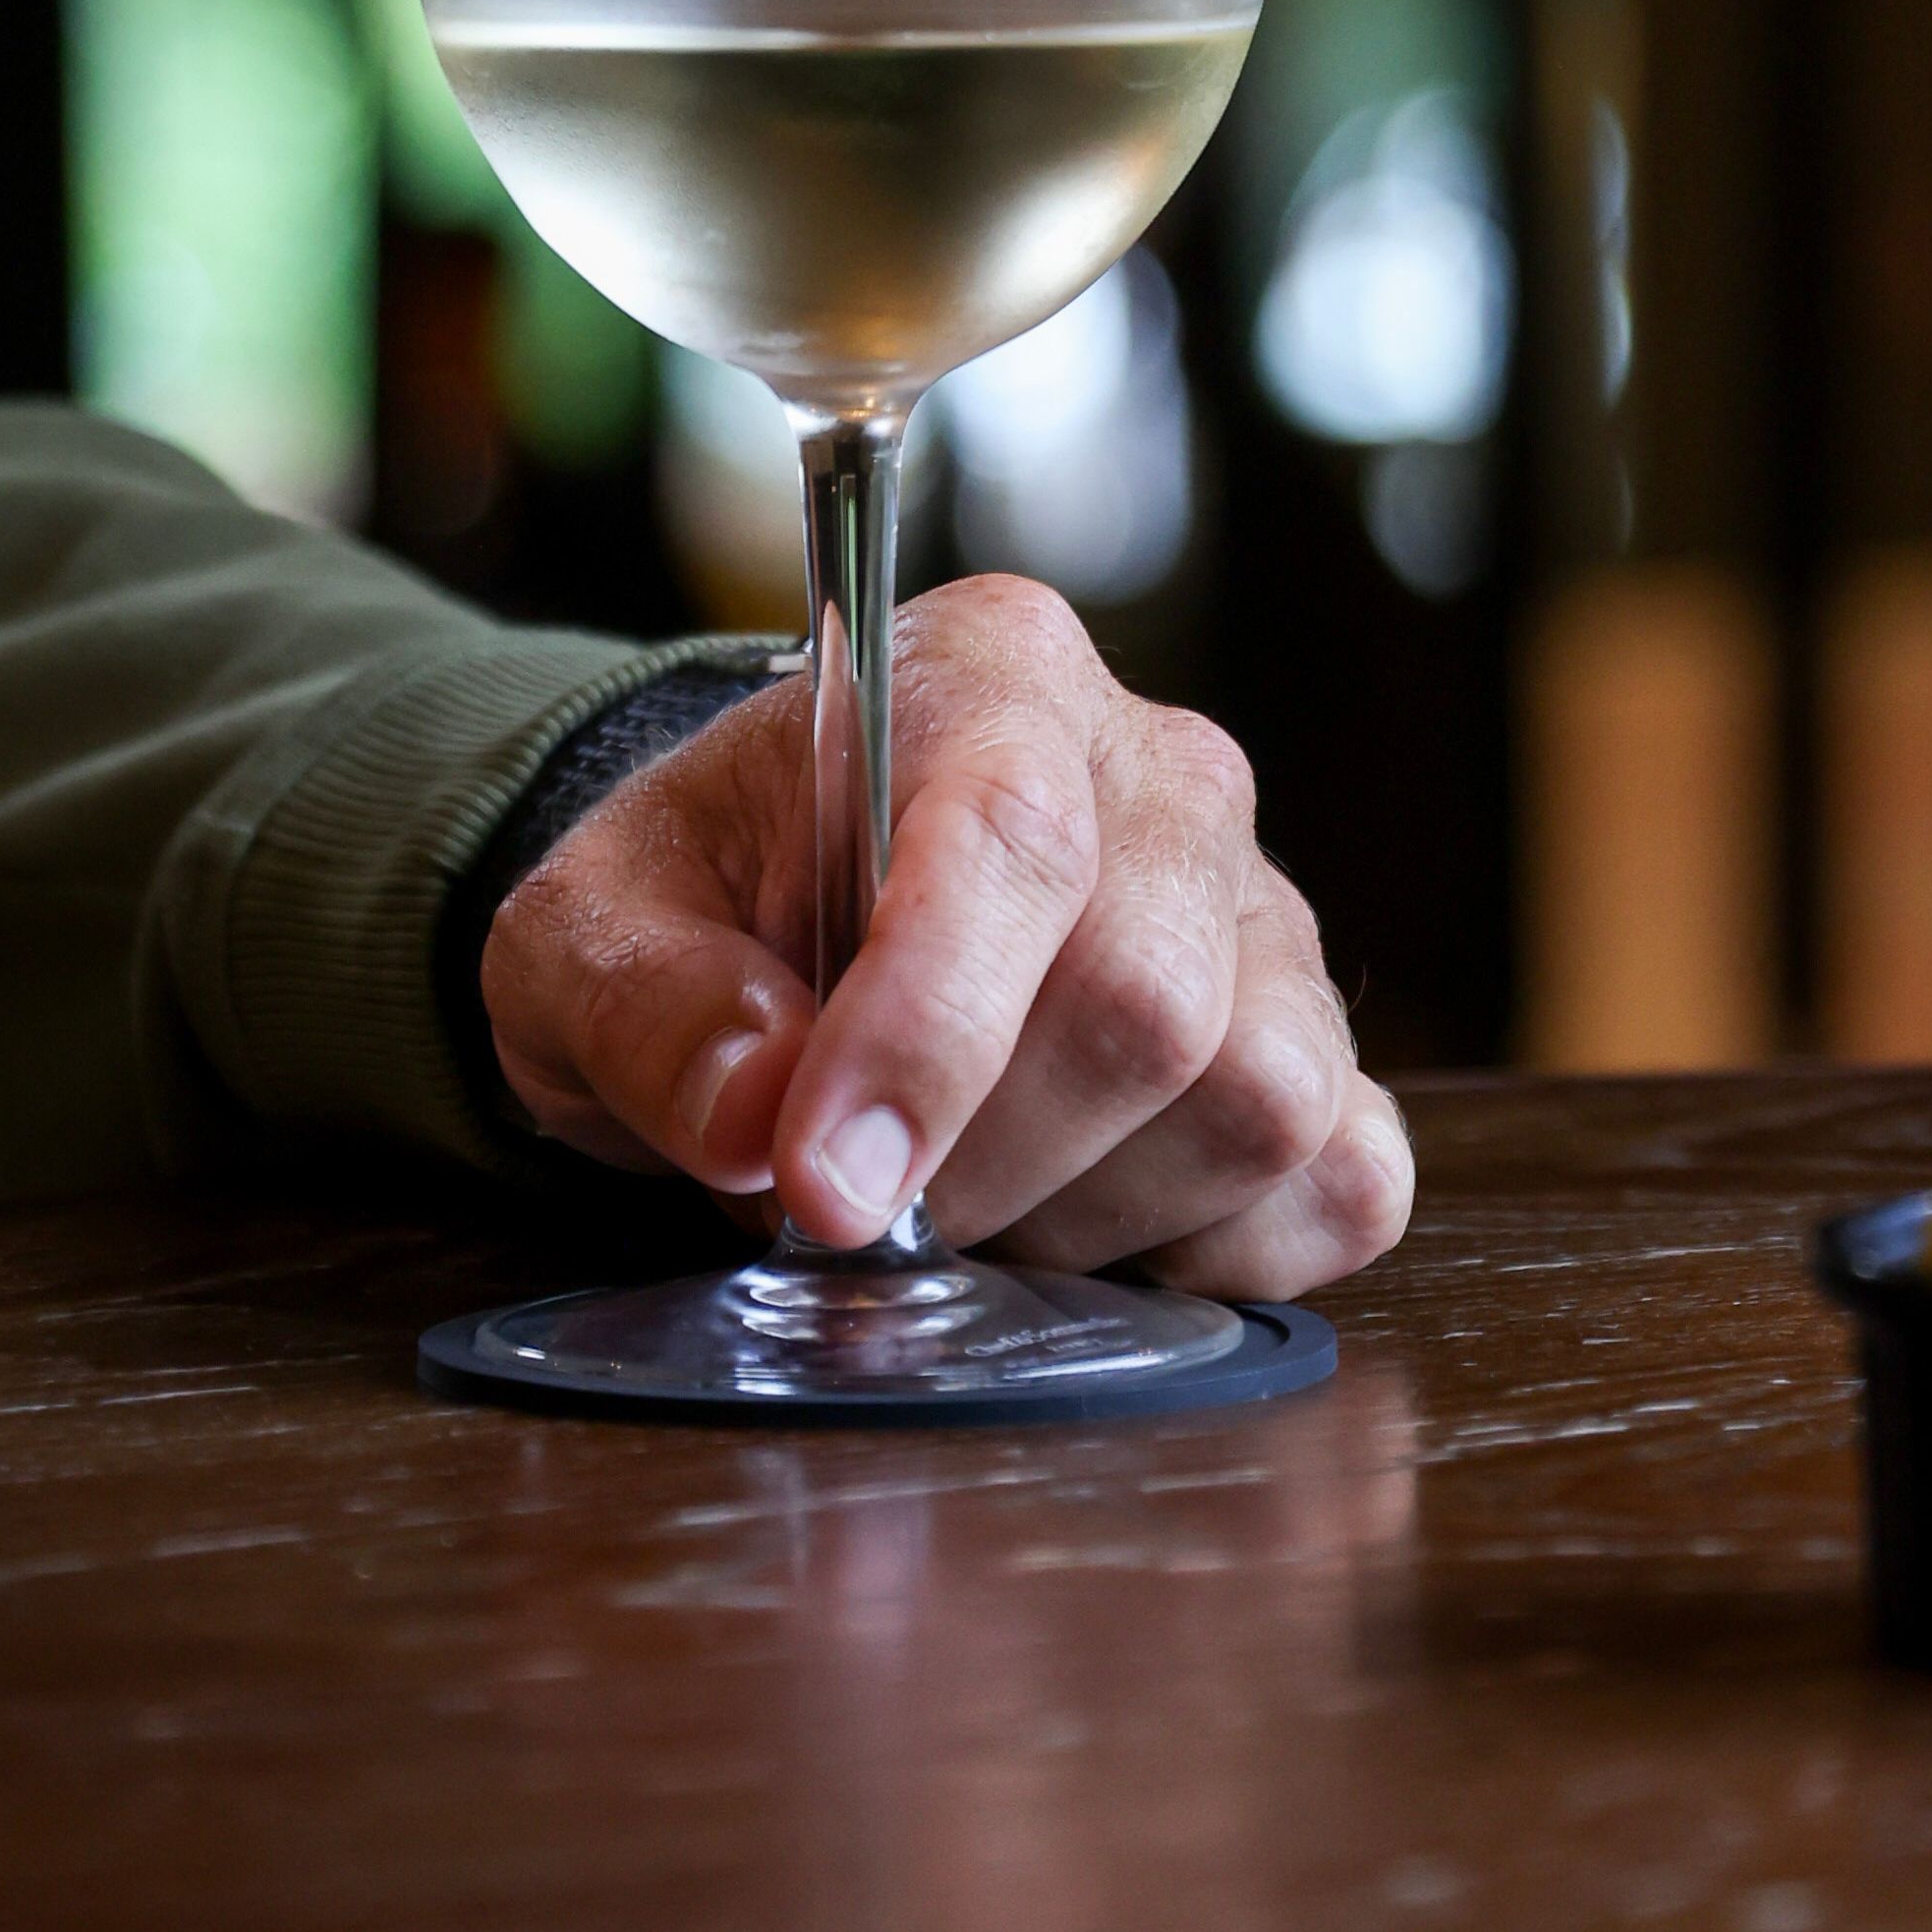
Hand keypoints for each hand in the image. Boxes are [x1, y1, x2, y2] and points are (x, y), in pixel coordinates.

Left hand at [475, 578, 1412, 1299]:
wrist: (782, 908)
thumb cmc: (701, 902)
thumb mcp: (586, 935)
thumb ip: (651, 1012)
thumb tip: (760, 1121)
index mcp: (988, 680)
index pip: (1011, 840)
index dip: (926, 1034)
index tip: (823, 1190)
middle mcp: (1162, 770)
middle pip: (1148, 1000)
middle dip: (986, 1160)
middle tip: (863, 1202)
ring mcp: (1263, 907)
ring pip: (1260, 1098)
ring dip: (1092, 1217)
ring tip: (973, 1201)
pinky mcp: (1319, 1037)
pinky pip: (1345, 1177)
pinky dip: (1233, 1252)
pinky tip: (1102, 1235)